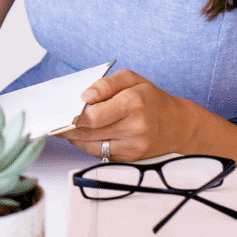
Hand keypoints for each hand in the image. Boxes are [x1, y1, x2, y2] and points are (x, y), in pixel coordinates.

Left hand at [63, 69, 190, 160]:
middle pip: (89, 132)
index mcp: (133, 103)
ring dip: (75, 138)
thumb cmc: (151, 98)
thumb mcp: (131, 79)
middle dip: (69, 127)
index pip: (92, 116)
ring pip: (92, 146)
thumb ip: (105, 83)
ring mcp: (134, 145)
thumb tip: (85, 96)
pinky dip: (89, 145)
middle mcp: (135, 127)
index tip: (63, 112)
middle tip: (58, 122)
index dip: (73, 116)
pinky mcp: (132, 157)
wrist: (178, 124)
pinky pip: (101, 153)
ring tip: (67, 128)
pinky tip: (85, 136)